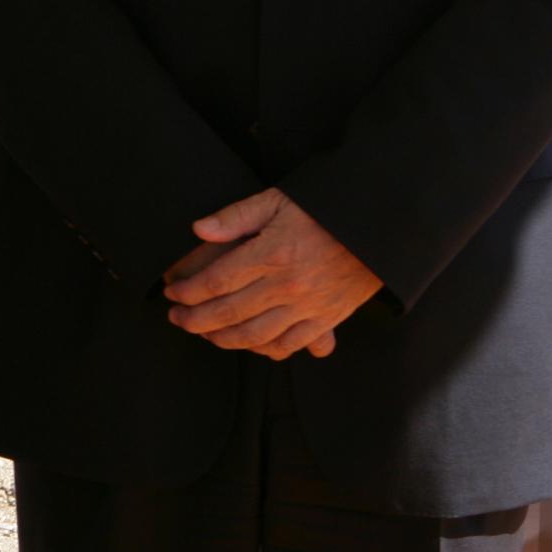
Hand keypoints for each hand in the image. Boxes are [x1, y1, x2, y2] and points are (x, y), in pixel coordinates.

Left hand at [163, 189, 380, 359]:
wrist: (379, 230)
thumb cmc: (324, 211)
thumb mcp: (277, 201)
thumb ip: (236, 216)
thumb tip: (198, 229)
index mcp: (272, 254)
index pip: (216, 281)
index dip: (187, 292)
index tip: (172, 294)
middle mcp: (288, 286)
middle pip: (228, 312)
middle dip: (194, 320)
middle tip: (175, 319)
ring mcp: (308, 307)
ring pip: (254, 335)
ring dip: (221, 339)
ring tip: (202, 333)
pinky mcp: (326, 320)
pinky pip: (289, 346)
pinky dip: (263, 351)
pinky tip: (246, 344)